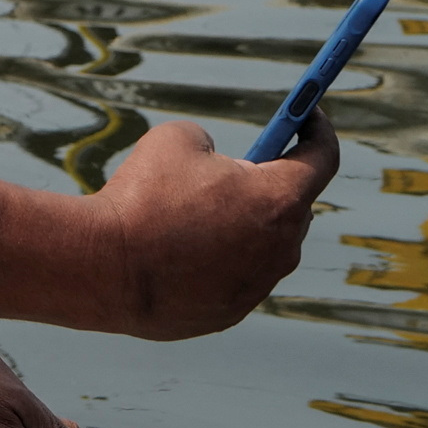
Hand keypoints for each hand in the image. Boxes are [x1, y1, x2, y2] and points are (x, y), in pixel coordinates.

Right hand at [86, 113, 334, 341]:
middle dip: (272, 182)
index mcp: (279, 199)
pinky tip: (183, 252)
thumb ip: (211, 145)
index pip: (324, 157)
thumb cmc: (141, 198)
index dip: (317, 130)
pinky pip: (237, 276)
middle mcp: (281, 247)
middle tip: (241, 167)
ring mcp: (258, 285)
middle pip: (295, 206)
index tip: (307, 115)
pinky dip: (221, 260)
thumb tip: (214, 163)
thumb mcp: (177, 139)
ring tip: (196, 214)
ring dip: (245, 225)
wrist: (104, 268)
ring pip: (265, 245)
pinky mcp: (232, 312)